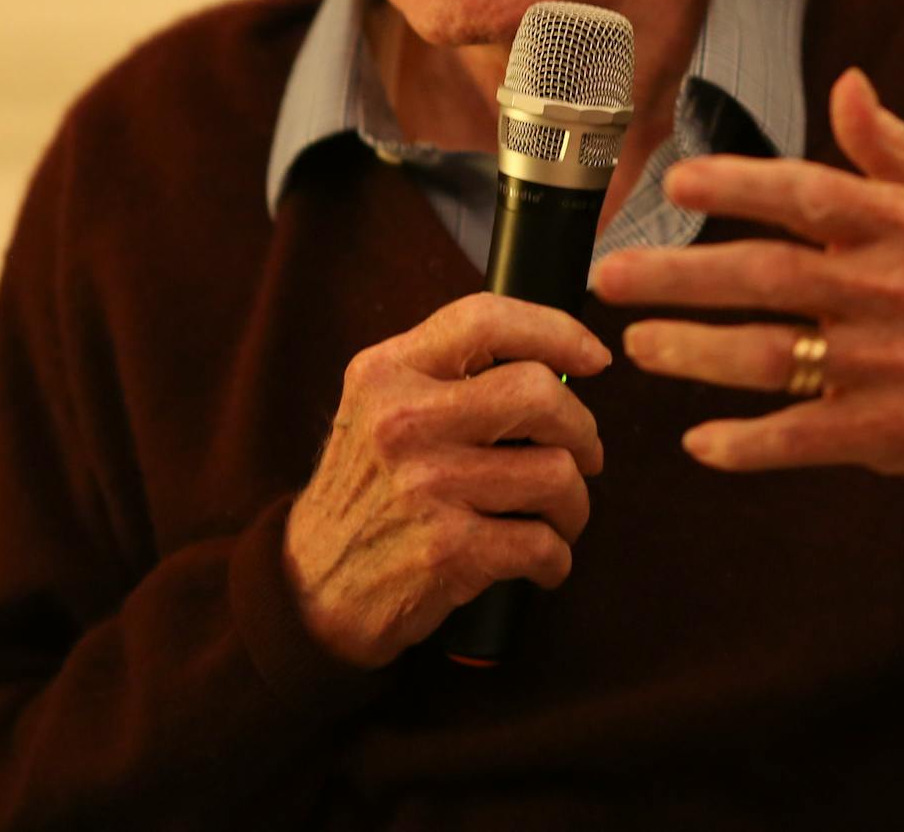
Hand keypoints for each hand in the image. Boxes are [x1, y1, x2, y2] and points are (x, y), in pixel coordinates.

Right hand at [282, 292, 611, 667]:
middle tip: (582, 453)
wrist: (311, 585)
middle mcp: (404, 422)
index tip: (593, 358)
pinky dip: (557, 558)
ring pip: (556, 474)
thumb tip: (555, 359)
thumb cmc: (368, 489)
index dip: (557, 331)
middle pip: (539, 393)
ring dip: (574, 503)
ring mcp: (426, 487)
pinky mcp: (448, 551)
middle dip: (581, 429)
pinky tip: (540, 560)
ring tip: (556, 515)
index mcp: (388, 372)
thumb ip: (448, 373)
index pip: (486, 319)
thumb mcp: (380, 406)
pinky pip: (544, 543)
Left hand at [593, 68, 903, 494]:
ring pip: (775, 358)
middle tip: (609, 275)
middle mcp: (895, 290)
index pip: (810, 196)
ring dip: (697, 353)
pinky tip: (698, 443)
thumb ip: (895, 147)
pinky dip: (750, 445)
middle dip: (681, 274)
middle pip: (770, 276)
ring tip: (636, 344)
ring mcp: (888, 365)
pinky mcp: (886, 431)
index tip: (674, 182)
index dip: (740, 186)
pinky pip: (804, 438)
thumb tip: (847, 84)